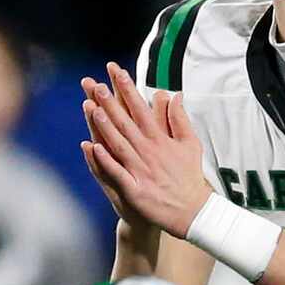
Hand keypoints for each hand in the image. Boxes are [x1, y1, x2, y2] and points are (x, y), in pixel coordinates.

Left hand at [80, 64, 211, 238]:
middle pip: (126, 123)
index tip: (117, 72)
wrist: (192, 212)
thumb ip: (180, 119)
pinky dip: (106, 160)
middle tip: (96, 85)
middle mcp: (149, 152)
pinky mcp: (135, 190)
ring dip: (105, 127)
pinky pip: (117, 172)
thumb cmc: (189, 176)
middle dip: (111, 103)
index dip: (128, 89)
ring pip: (119, 144)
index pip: (141, 109)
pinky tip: (93, 147)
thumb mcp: (190, 144)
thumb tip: (175, 95)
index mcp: (160, 139)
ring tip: (92, 109)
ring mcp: (141, 170)